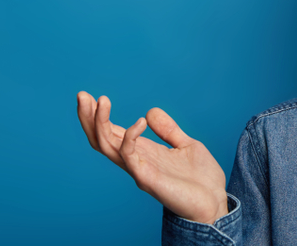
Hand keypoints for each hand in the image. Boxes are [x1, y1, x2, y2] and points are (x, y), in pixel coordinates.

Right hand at [76, 92, 228, 223]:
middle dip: (89, 118)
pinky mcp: (147, 179)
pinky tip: (140, 122)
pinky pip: (130, 157)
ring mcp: (139, 170)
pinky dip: (130, 137)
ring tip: (101, 100)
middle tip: (82, 95)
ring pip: (107, 146)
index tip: (91, 96)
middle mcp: (135, 161)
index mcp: (142, 152)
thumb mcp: (186, 145)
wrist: (214, 202)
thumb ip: (168, 129)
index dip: (99, 116)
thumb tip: (150, 111)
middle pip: (101, 139)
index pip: (111, 133)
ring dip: (100, 123)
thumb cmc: (200, 179)